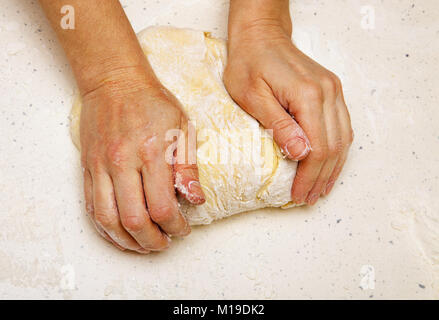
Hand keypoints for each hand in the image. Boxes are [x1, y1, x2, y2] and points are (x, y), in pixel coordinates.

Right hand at [80, 72, 204, 252]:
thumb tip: (196, 199)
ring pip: (107, 219)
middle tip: (164, 242)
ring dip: (127, 241)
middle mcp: (122, 162)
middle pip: (134, 220)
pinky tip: (119, 233)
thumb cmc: (152, 102)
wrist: (115, 81)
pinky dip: (105, 227)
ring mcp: (101, 166)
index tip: (183, 229)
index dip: (175, 226)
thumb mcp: (182, 128)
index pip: (162, 206)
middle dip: (152, 241)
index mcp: (152, 152)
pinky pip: (91, 206)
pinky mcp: (88, 167)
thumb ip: (188, 167)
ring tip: (143, 244)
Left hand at [224, 20, 352, 204]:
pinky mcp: (331, 90)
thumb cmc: (249, 63)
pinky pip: (342, 126)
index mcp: (308, 95)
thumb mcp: (253, 96)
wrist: (261, 36)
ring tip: (322, 189)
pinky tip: (331, 164)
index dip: (309, 176)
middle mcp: (328, 92)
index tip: (299, 195)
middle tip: (310, 198)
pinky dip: (337, 149)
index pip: (317, 148)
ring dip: (333, 167)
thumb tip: (302, 154)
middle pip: (333, 147)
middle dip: (321, 178)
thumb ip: (279, 125)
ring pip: (343, 138)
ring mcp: (333, 90)